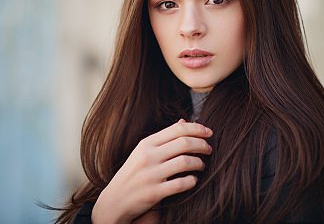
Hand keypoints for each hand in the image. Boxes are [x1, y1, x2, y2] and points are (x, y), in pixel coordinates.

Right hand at [91, 119, 212, 223]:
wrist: (114, 201)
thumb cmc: (134, 173)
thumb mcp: (143, 151)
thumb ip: (165, 137)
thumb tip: (185, 122)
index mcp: (147, 143)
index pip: (178, 129)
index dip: (197, 129)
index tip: (209, 133)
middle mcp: (148, 156)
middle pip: (184, 143)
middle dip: (202, 145)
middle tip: (209, 149)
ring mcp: (150, 174)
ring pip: (185, 162)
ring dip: (199, 163)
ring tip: (202, 165)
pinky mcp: (154, 192)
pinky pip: (180, 184)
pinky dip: (192, 181)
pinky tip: (194, 180)